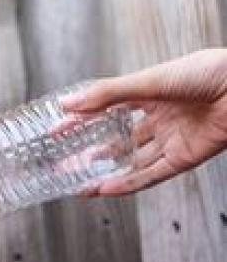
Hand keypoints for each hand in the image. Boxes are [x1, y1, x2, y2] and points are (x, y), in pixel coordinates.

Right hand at [61, 48, 226, 195]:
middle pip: (117, 138)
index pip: (106, 109)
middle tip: (64, 162)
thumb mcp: (148, 81)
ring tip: (78, 181)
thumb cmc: (204, 73)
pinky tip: (106, 188)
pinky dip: (128, 183)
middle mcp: (158, 118)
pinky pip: (152, 175)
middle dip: (90, 151)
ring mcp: (171, 139)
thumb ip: (107, 95)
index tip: (56, 129)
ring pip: (132, 160)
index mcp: (149, 94)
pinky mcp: (185, 158)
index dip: (81, 119)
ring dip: (105, 171)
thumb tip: (67, 104)